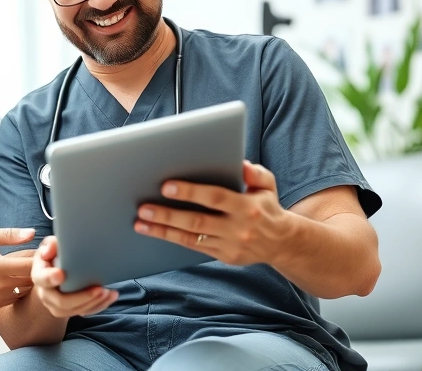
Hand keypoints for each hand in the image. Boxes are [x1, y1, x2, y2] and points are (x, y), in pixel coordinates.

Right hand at [0, 228, 35, 308]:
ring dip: (32, 279)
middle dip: (40, 269)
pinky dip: (22, 287)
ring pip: (27, 290)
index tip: (45, 250)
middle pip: (33, 280)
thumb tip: (32, 233)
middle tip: (42, 257)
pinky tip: (19, 276)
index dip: (41, 258)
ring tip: (29, 266)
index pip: (31, 266)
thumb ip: (11, 235)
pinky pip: (17, 297)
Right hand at [31, 236, 118, 317]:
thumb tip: (48, 252)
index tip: (61, 275)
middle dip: (81, 297)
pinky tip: (111, 295)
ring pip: (74, 311)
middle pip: (61, 302)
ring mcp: (56, 306)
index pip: (41, 279)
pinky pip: (84, 313)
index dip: (50, 278)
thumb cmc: (55, 254)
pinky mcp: (69, 311)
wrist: (57, 270)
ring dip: (93, 303)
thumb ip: (50, 245)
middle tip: (99, 288)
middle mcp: (45, 294)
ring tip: (107, 291)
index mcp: (39, 275)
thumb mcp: (51, 245)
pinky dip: (99, 306)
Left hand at [133, 161, 296, 265]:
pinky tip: (154, 231)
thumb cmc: (266, 206)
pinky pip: (193, 247)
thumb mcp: (267, 185)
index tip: (166, 186)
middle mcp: (237, 228)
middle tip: (143, 207)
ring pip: (191, 238)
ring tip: (140, 222)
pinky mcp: (223, 256)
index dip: (190, 192)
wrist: (281, 242)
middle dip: (168, 215)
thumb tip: (239, 164)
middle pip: (197, 221)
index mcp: (247, 206)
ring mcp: (229, 245)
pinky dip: (172, 239)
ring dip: (163, 230)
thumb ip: (255, 173)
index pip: (215, 197)